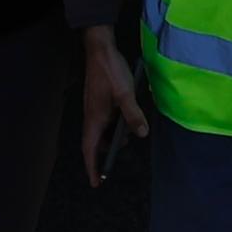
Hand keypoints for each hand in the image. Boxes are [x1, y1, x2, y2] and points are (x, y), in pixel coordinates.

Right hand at [78, 29, 147, 173]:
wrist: (100, 49)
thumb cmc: (110, 71)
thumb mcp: (125, 94)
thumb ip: (134, 115)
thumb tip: (141, 134)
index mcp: (95, 118)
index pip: (90, 149)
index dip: (92, 167)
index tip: (96, 183)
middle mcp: (92, 116)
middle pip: (96, 143)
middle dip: (107, 152)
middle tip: (121, 150)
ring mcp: (95, 108)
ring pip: (102, 131)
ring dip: (113, 137)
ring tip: (128, 131)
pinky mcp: (99, 101)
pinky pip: (105, 121)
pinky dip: (114, 125)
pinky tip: (126, 117)